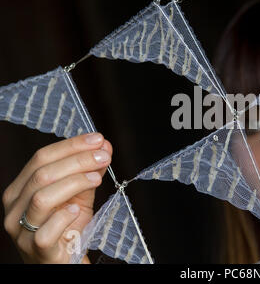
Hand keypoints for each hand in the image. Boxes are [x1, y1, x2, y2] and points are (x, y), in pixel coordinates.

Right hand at [2, 133, 112, 262]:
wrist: (66, 261)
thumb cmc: (68, 228)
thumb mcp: (79, 196)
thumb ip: (88, 173)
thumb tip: (104, 147)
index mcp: (21, 189)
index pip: (41, 158)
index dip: (71, 146)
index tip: (98, 139)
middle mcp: (14, 208)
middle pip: (42, 174)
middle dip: (77, 160)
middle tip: (104, 156)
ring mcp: (21, 230)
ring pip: (42, 197)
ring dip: (74, 182)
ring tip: (97, 178)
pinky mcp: (35, 250)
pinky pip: (45, 230)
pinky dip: (63, 216)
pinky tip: (77, 210)